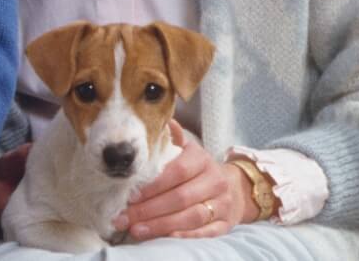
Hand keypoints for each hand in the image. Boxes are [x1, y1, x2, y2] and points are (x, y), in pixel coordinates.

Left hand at [112, 121, 246, 239]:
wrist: (234, 188)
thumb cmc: (199, 170)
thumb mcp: (188, 150)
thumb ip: (172, 139)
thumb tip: (160, 120)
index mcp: (202, 160)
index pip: (177, 172)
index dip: (153, 185)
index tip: (130, 195)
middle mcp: (215, 181)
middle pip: (180, 197)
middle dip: (149, 209)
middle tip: (124, 217)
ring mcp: (222, 204)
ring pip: (191, 217)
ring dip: (160, 225)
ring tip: (135, 230)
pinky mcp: (225, 224)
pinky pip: (205, 233)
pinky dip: (184, 236)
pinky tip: (163, 238)